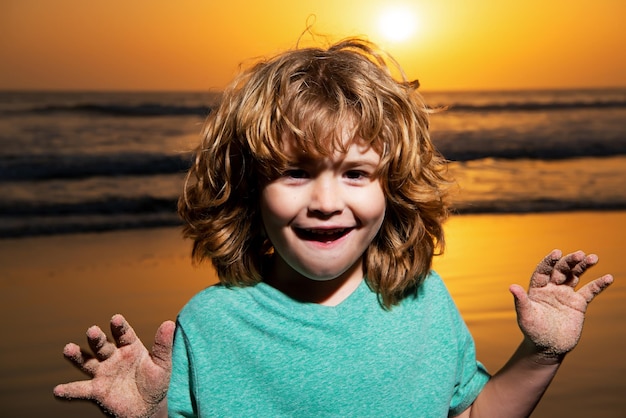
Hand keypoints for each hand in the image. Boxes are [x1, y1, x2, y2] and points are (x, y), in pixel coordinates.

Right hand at [53, 314, 173, 417]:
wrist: (148, 407)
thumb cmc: (156, 382)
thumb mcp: (163, 364)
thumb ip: (163, 346)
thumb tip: (170, 323)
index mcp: (130, 347)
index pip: (124, 334)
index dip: (120, 326)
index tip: (116, 319)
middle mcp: (113, 357)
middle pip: (103, 345)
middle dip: (97, 338)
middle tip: (92, 331)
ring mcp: (103, 373)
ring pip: (88, 362)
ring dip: (77, 356)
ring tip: (68, 349)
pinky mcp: (97, 391)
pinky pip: (81, 390)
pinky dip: (69, 391)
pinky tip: (58, 391)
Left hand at [509, 249, 612, 360]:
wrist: (548, 348)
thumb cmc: (533, 332)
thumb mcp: (526, 317)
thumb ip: (521, 301)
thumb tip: (512, 286)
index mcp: (537, 288)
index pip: (543, 271)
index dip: (549, 261)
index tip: (557, 252)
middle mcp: (551, 288)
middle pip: (561, 270)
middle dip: (570, 261)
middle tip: (580, 254)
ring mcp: (565, 295)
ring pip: (575, 276)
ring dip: (583, 266)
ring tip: (593, 258)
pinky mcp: (578, 304)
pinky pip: (589, 291)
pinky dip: (598, 284)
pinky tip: (608, 278)